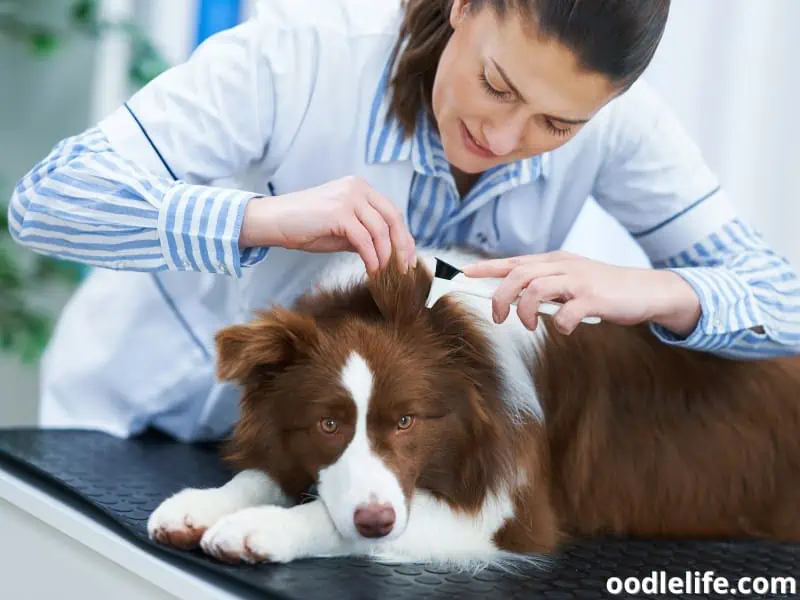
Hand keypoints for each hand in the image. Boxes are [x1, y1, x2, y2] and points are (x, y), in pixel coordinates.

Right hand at [240, 176, 415, 275]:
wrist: (273, 221)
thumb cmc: (304, 226)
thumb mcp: (341, 230)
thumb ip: (364, 234)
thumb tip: (387, 253)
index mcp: (360, 188)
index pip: (392, 212)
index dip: (404, 237)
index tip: (408, 258)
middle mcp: (357, 188)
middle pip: (393, 218)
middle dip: (402, 246)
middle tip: (405, 269)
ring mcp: (348, 198)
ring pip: (380, 230)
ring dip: (386, 256)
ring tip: (385, 273)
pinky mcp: (339, 212)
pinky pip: (364, 240)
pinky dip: (372, 258)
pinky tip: (372, 270)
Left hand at [461, 251, 701, 335]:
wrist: (646, 290)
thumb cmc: (604, 290)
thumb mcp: (571, 281)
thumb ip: (546, 288)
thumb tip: (516, 301)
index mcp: (554, 262)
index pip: (513, 261)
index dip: (486, 268)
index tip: (462, 274)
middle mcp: (563, 267)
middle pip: (518, 275)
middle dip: (499, 297)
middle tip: (499, 317)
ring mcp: (578, 281)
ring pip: (534, 289)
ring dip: (524, 312)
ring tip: (529, 326)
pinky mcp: (594, 299)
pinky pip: (566, 313)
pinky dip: (559, 325)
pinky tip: (565, 329)